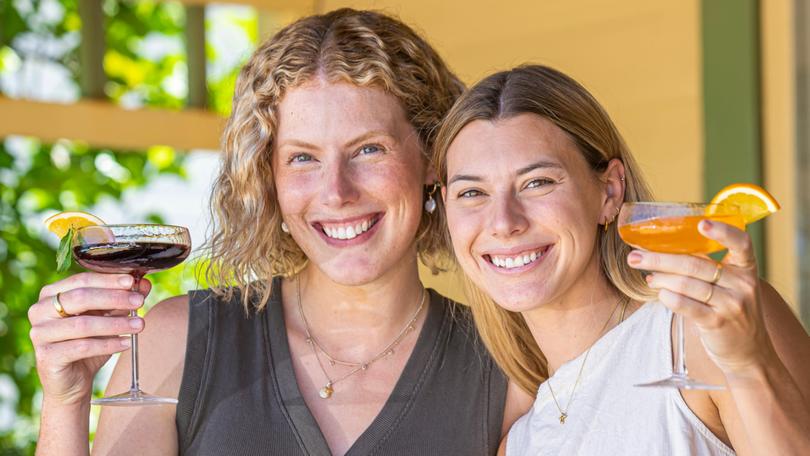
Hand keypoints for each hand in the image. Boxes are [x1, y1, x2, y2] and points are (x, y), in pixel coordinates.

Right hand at [28, 273, 148, 405]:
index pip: (81, 280)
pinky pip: (82, 347)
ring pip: (83, 324)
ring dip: (116, 323)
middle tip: (139, 302)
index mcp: (51, 294)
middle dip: (114, 298)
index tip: (133, 281)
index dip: (108, 280)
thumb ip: (122, 299)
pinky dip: (108, 344)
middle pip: (80, 298)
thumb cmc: (89, 343)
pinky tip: (127, 343)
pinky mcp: (46, 356)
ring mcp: (39, 333)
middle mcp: (39, 310)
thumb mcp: (108, 318)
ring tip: (139, 324)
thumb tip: (144, 283)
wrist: (73, 381)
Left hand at [627, 220, 774, 375]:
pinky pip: (686, 305)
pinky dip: (668, 297)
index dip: (722, 232)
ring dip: (660, 278)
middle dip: (660, 259)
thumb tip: (661, 250)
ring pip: (686, 284)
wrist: (749, 352)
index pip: (741, 243)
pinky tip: (659, 293)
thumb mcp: (729, 286)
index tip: (701, 223)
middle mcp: (743, 284)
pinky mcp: (718, 323)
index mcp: (746, 268)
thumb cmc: (730, 310)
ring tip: (648, 277)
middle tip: (635, 256)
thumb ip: (707, 268)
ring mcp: (732, 304)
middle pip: (695, 264)